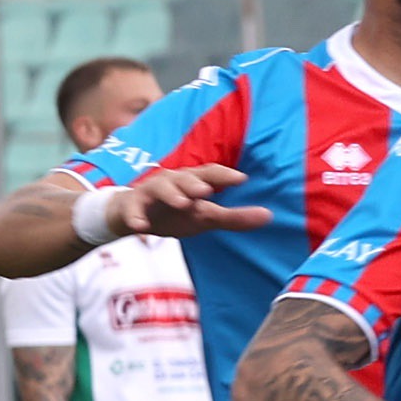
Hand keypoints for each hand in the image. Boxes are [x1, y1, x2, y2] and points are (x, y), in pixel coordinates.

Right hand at [108, 163, 274, 237]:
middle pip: (183, 178)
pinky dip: (136, 217)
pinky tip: (141, 227)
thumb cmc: (175, 213)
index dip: (224, 175)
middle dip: (194, 182)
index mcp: (192, 182)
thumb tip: (269, 215)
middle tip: (207, 190)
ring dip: (171, 194)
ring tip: (182, 202)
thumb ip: (235, 217)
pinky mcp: (131, 206)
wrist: (133, 216)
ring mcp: (149, 192)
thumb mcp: (205, 217)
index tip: (242, 178)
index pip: (210, 174)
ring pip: (159, 188)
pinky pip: (132, 210)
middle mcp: (171, 182)